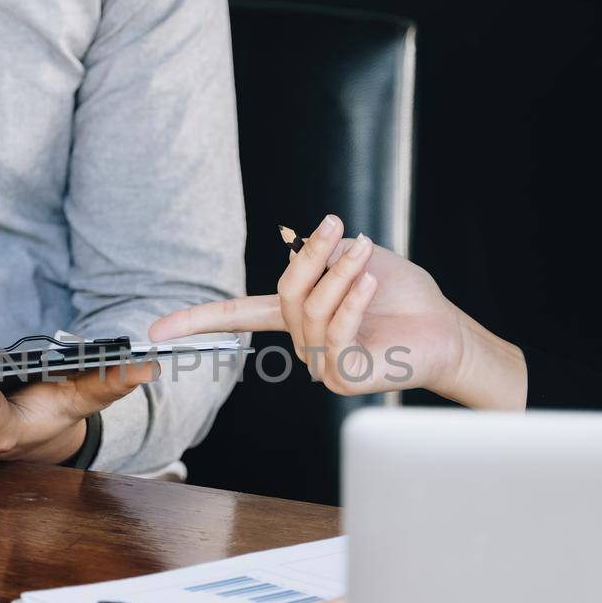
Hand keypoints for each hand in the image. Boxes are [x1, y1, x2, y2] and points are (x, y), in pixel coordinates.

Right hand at [149, 214, 526, 408]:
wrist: (444, 330)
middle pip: (284, 296)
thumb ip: (324, 254)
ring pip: (309, 310)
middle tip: (337, 225)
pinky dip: (352, 299)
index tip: (157, 330)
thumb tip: (295, 240)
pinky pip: (334, 331)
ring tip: (366, 253)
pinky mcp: (344, 377)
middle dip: (310, 257)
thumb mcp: (359, 259)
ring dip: (340, 274)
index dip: (197, 322)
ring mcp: (321, 363)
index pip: (238, 319)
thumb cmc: (404, 295)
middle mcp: (303, 343)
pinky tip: (370, 281)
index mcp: (297, 317)